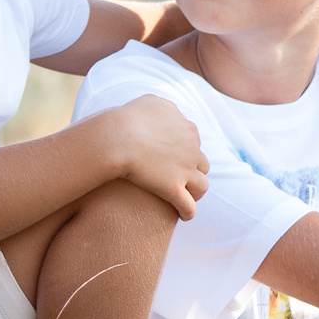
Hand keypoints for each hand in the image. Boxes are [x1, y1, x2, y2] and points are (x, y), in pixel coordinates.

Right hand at [98, 95, 210, 219]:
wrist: (117, 137)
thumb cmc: (126, 119)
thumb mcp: (150, 103)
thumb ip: (162, 106)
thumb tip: (165, 111)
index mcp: (187, 129)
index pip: (194, 143)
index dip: (186, 153)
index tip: (176, 160)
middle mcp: (191, 149)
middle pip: (201, 164)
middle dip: (194, 172)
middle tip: (183, 180)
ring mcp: (185, 170)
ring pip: (201, 186)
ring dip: (195, 193)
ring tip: (187, 199)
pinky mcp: (173, 189)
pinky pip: (188, 206)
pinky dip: (188, 212)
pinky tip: (182, 216)